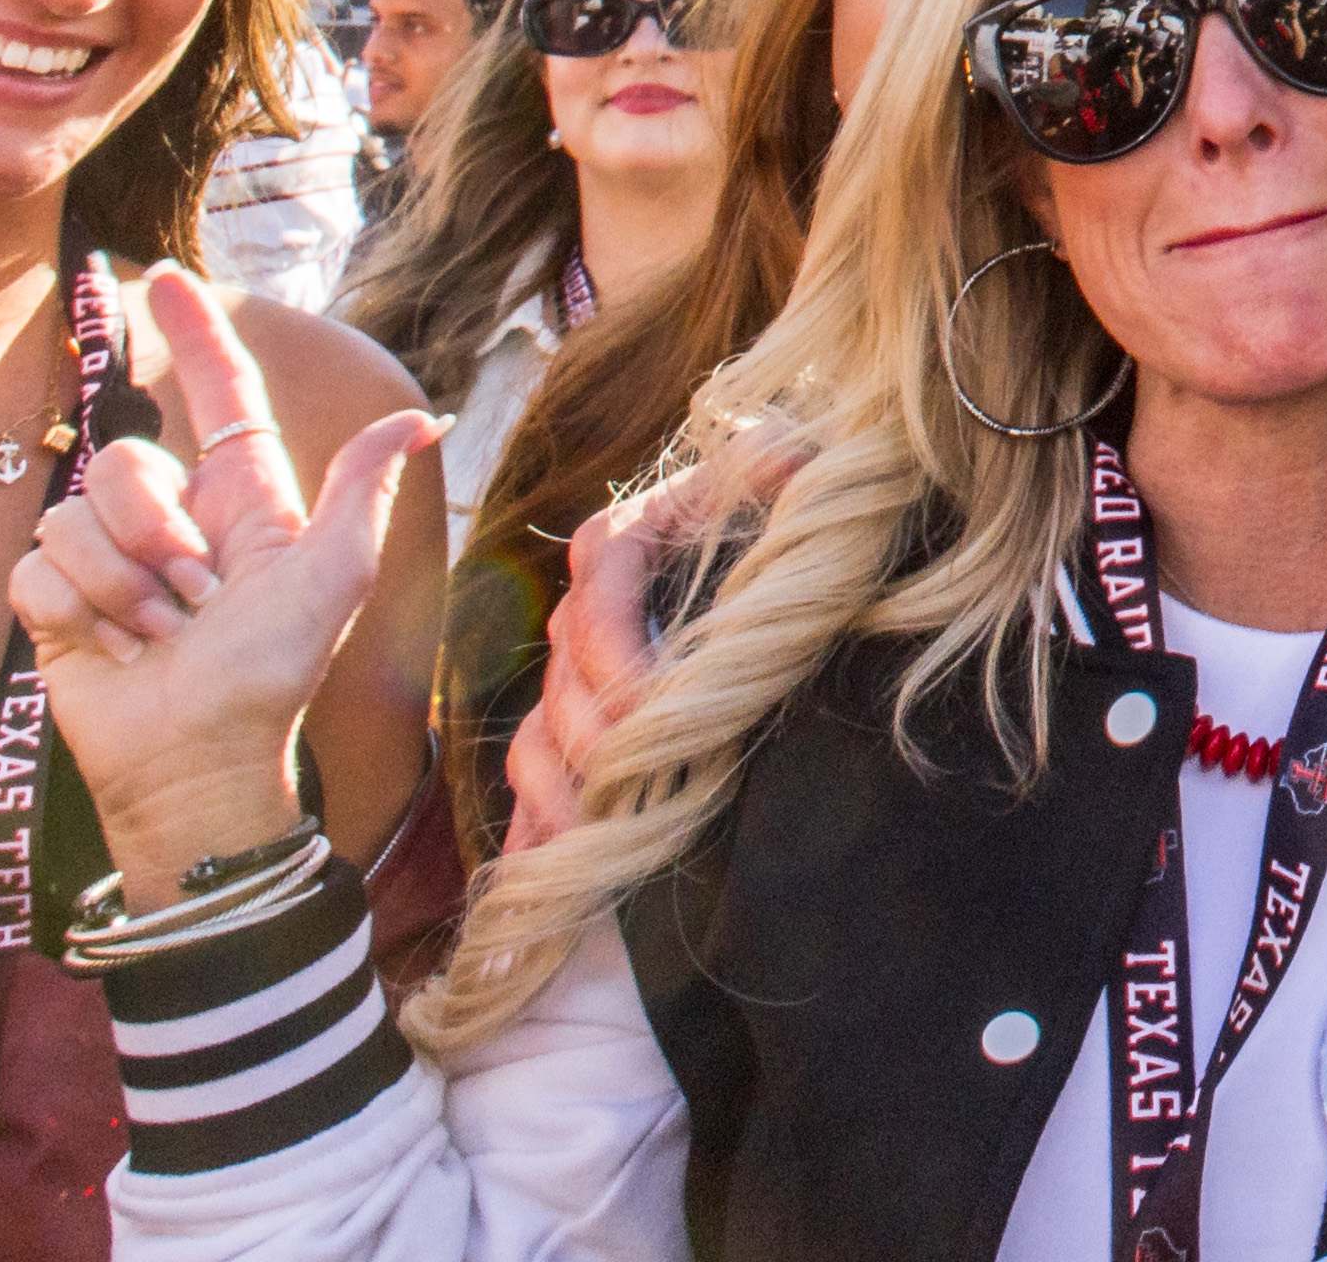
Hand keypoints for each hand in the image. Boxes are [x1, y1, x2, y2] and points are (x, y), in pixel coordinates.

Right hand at [8, 264, 435, 905]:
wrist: (198, 765)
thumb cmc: (271, 677)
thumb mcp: (331, 578)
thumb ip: (363, 490)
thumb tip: (421, 420)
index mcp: (243, 497)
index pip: (217, 394)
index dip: (193, 332)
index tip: (167, 277)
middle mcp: (171, 515)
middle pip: (127, 459)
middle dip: (157, 534)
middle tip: (196, 602)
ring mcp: (107, 556)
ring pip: (76, 513)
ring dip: (123, 587)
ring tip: (160, 635)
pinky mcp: (52, 600)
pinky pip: (38, 567)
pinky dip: (79, 614)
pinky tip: (115, 653)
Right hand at [510, 430, 797, 847]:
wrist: (784, 558)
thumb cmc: (789, 513)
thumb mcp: (791, 478)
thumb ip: (779, 462)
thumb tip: (783, 456)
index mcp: (627, 537)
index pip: (599, 585)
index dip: (615, 647)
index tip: (649, 703)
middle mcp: (589, 605)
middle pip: (566, 675)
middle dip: (596, 734)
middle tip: (633, 783)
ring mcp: (576, 673)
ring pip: (540, 735)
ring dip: (562, 790)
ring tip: (594, 837)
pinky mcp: (578, 731)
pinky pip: (535, 781)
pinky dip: (538, 826)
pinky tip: (550, 870)